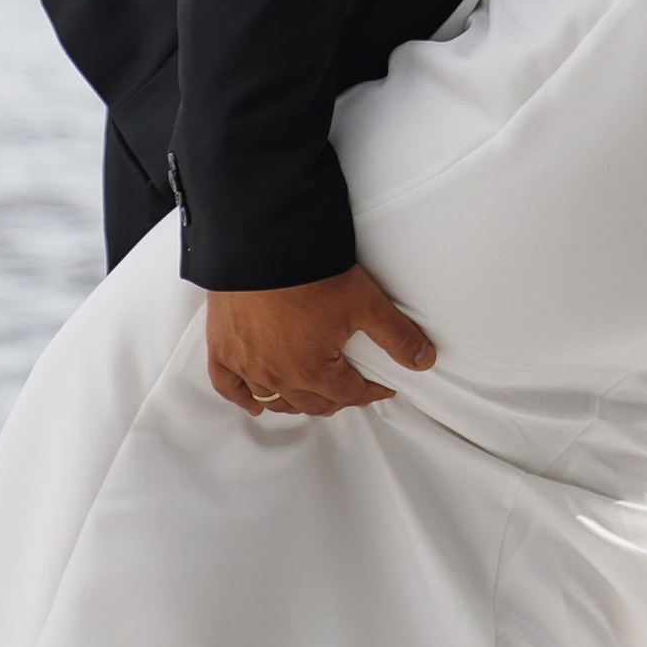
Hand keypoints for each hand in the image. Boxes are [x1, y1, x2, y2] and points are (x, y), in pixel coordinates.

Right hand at [204, 265, 437, 418]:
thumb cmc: (310, 272)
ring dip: (294, 401)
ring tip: (310, 394)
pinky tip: (254, 402)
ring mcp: (246, 364)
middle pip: (312, 403)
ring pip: (274, 399)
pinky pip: (227, 386)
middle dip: (336, 399)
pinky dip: (242, 398)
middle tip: (350, 388)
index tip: (381, 386)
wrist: (261, 243)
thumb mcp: (365, 302)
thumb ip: (397, 335)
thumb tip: (424, 360)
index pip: (349, 395)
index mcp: (314, 371)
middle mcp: (278, 376)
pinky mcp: (222, 348)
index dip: (370, 392)